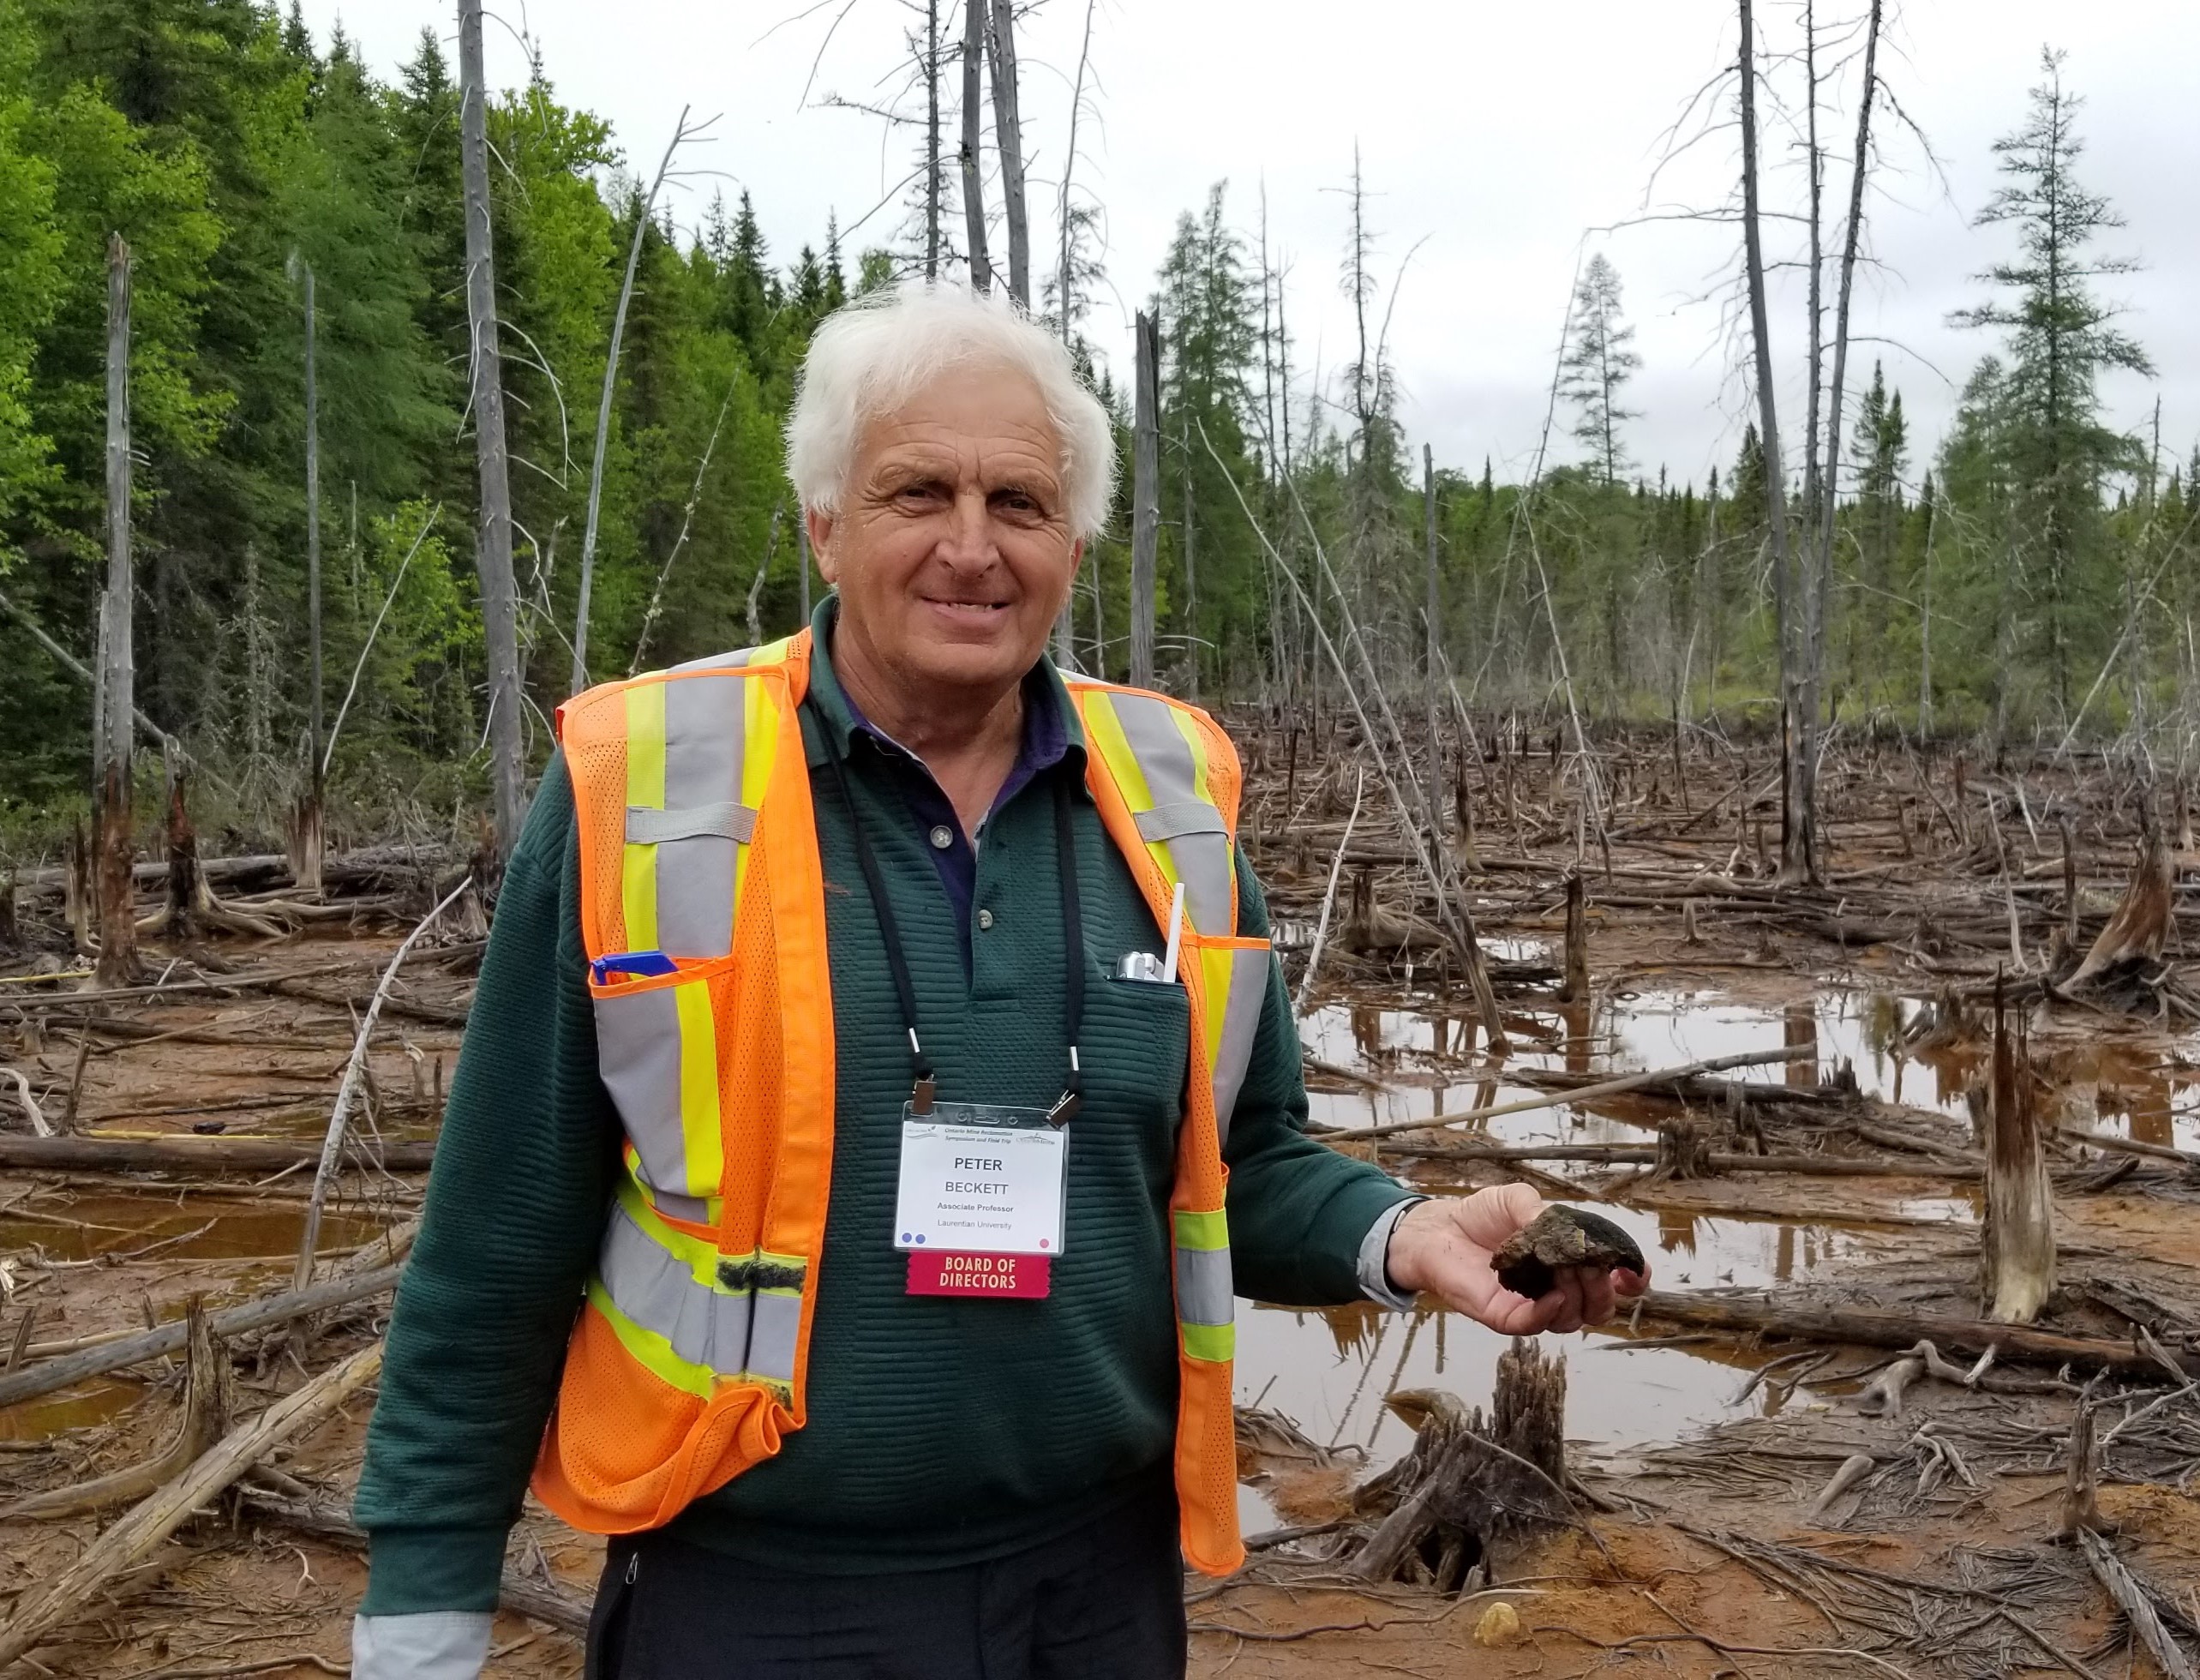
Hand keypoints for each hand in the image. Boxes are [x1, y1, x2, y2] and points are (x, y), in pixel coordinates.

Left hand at [1382, 1185, 1648, 1334]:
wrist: (1438, 1229)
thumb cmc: (1481, 1214)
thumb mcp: (1519, 1200)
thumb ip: (1545, 1215)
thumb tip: (1567, 1235)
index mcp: (1569, 1259)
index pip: (1612, 1279)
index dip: (1631, 1277)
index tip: (1635, 1271)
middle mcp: (1557, 1286)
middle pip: (1599, 1304)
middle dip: (1604, 1289)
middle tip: (1593, 1267)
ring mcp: (1533, 1304)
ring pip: (1573, 1319)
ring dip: (1579, 1299)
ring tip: (1565, 1270)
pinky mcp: (1505, 1316)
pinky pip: (1535, 1325)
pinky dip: (1550, 1313)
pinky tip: (1554, 1295)